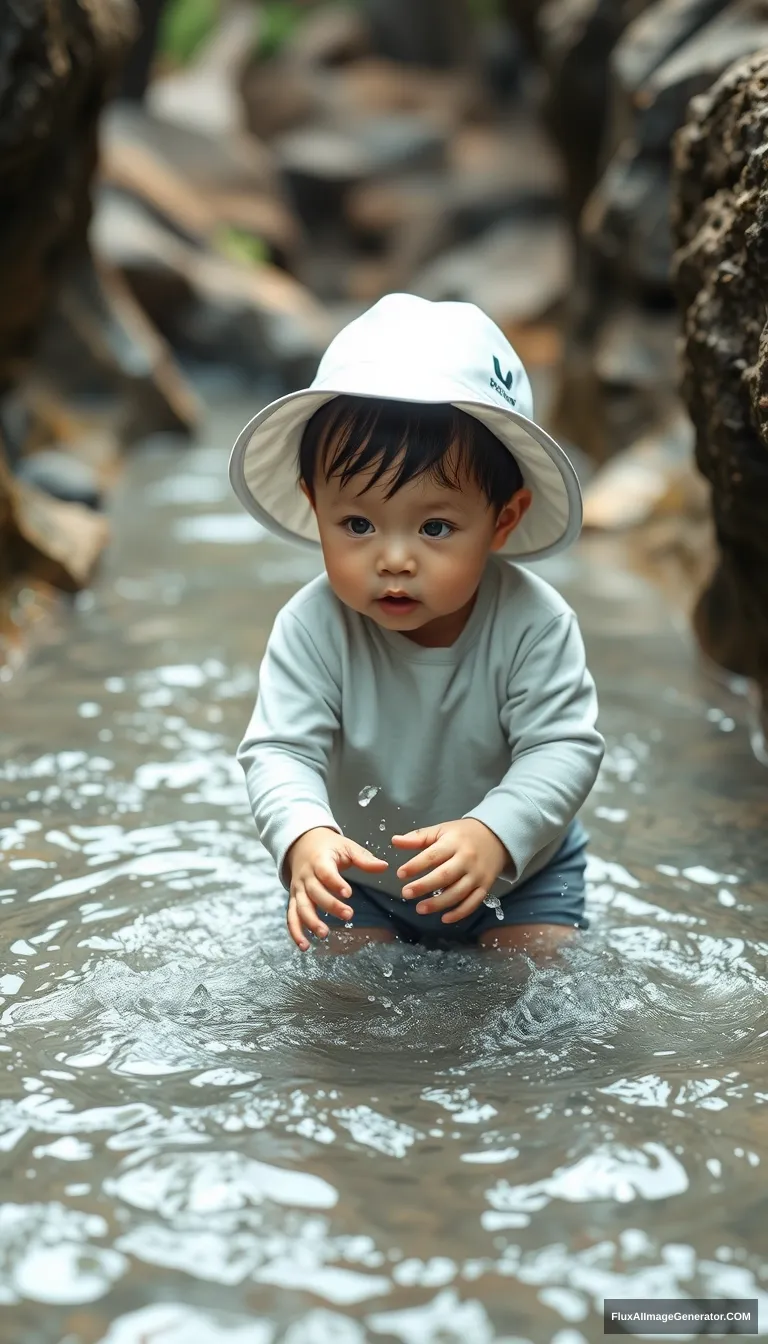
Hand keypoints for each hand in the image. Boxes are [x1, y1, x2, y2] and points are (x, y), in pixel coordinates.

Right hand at [285, 827, 387, 949]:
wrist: (302, 843)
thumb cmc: (329, 847)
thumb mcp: (346, 847)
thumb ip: (364, 859)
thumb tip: (384, 866)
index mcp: (319, 861)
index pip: (325, 872)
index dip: (335, 882)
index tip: (349, 893)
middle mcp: (306, 876)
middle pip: (315, 892)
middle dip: (330, 905)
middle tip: (348, 915)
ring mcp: (298, 889)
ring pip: (301, 907)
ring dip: (310, 922)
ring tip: (324, 934)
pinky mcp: (295, 899)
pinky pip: (292, 916)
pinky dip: (295, 931)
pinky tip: (304, 946)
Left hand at [392, 819, 509, 923]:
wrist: (496, 837)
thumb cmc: (462, 835)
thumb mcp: (441, 830)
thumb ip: (418, 837)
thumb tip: (394, 841)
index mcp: (454, 842)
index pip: (433, 855)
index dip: (416, 865)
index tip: (400, 874)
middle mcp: (467, 859)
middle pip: (445, 876)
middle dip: (424, 886)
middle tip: (405, 893)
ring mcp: (477, 875)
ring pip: (458, 892)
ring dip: (439, 903)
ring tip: (420, 908)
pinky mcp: (485, 887)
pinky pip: (473, 903)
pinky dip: (460, 913)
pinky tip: (444, 918)